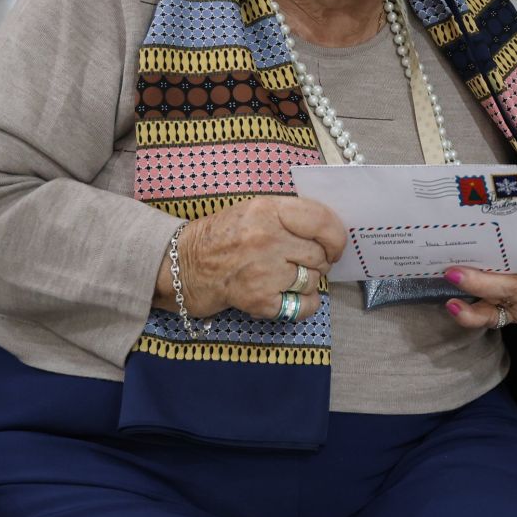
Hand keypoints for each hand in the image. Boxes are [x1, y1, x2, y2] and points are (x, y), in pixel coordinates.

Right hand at [157, 196, 345, 320]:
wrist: (179, 266)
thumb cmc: (219, 237)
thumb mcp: (251, 211)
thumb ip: (288, 217)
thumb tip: (330, 232)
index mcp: (267, 210)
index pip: (322, 222)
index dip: (337, 237)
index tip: (336, 246)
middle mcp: (266, 238)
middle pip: (319, 255)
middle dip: (318, 262)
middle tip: (302, 263)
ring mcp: (262, 271)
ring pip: (311, 280)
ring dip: (305, 283)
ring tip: (284, 278)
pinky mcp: (257, 299)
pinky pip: (302, 306)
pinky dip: (301, 306)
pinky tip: (287, 298)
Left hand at [442, 218, 516, 328]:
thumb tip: (509, 197)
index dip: (510, 259)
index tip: (488, 248)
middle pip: (511, 289)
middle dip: (481, 283)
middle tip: (454, 273)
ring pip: (499, 310)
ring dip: (473, 307)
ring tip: (452, 301)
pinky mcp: (515, 315)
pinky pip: (492, 319)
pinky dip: (472, 316)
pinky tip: (455, 308)